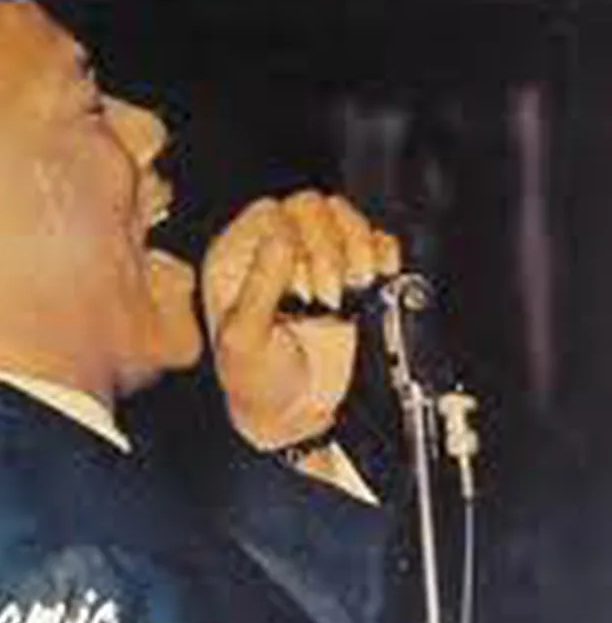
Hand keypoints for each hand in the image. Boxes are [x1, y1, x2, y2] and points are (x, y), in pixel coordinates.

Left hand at [202, 191, 399, 451]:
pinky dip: (384, 251)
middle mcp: (274, 250)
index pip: (270, 212)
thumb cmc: (254, 381)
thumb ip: (260, 285)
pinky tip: (378, 277)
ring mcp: (315, 258)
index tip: (300, 286)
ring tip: (355, 288)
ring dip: (357, 246)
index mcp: (238, 256)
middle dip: (328, 247)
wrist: (291, 415)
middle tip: (328, 296)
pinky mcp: (352, 273)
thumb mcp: (246, 338)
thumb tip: (280, 237)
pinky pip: (375, 238)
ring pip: (342, 214)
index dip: (291, 239)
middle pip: (310, 206)